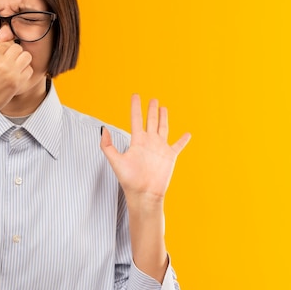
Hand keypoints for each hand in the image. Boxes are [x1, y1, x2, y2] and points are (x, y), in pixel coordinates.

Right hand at [0, 41, 33, 118]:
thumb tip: (1, 45)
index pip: (6, 43)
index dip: (4, 49)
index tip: (3, 55)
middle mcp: (2, 63)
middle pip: (18, 48)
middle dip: (14, 53)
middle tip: (9, 60)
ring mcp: (11, 73)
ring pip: (26, 56)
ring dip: (22, 60)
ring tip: (15, 66)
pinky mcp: (17, 84)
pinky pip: (29, 71)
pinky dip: (24, 72)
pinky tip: (16, 76)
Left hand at [100, 94, 190, 208]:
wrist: (144, 194)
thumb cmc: (129, 180)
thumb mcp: (115, 161)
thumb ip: (107, 145)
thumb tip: (103, 129)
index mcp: (136, 141)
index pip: (136, 119)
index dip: (136, 107)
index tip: (135, 96)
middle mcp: (149, 142)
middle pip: (150, 121)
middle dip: (151, 109)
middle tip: (152, 99)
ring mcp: (160, 148)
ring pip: (163, 128)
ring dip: (163, 118)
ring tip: (164, 108)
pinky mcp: (170, 156)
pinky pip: (178, 145)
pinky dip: (183, 139)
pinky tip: (187, 133)